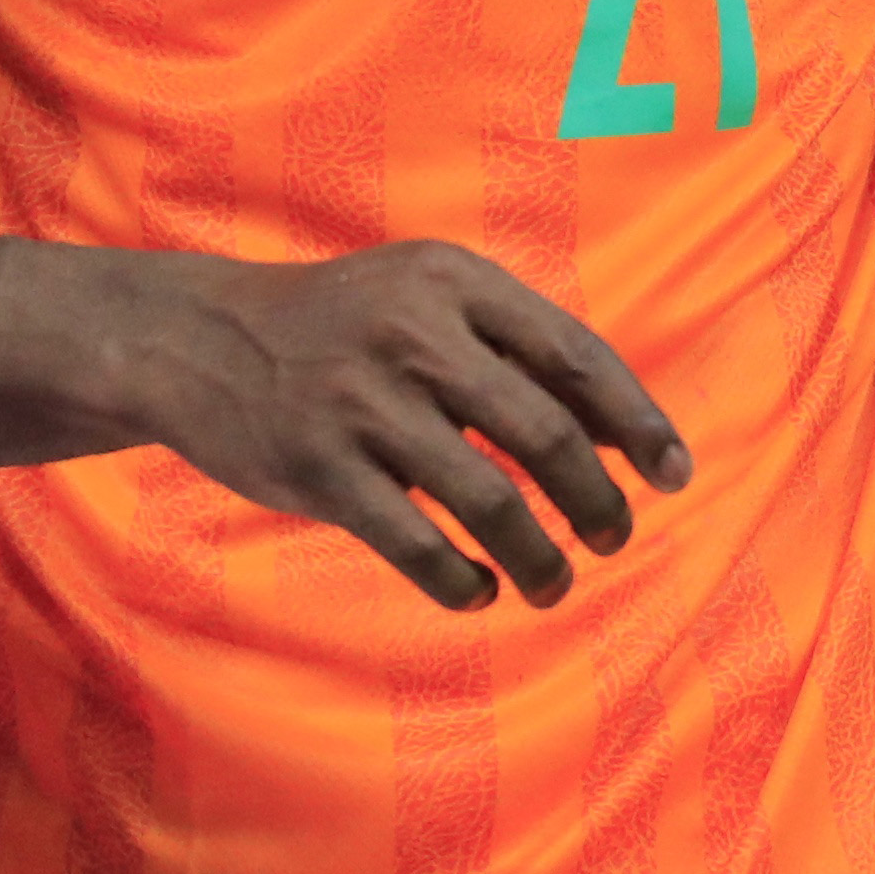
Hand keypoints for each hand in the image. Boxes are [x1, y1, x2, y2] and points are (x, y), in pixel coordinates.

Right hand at [123, 239, 691, 612]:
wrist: (199, 341)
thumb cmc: (340, 325)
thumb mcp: (422, 296)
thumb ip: (511, 346)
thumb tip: (621, 429)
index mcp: (454, 282)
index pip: (575, 356)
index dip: (637, 422)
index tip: (674, 475)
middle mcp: (415, 334)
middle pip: (545, 432)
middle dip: (597, 499)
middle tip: (615, 537)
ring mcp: (365, 402)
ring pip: (490, 499)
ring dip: (539, 557)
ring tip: (556, 583)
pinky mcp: (321, 467)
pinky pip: (417, 543)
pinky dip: (461, 581)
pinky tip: (477, 591)